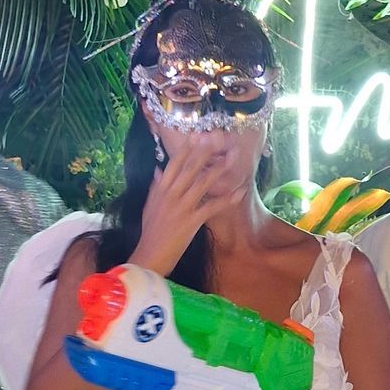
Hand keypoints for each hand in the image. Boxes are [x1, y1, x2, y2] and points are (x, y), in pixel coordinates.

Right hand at [131, 141, 248, 275]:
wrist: (150, 254)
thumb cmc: (150, 232)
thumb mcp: (149, 206)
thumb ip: (155, 187)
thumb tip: (159, 170)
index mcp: (161, 189)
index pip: (174, 164)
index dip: (187, 149)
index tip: (197, 135)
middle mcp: (171, 195)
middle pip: (190, 169)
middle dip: (205, 152)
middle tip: (218, 137)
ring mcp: (182, 207)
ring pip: (202, 183)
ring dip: (220, 169)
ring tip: (233, 157)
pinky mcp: (191, 221)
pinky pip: (212, 207)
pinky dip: (227, 199)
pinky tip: (240, 191)